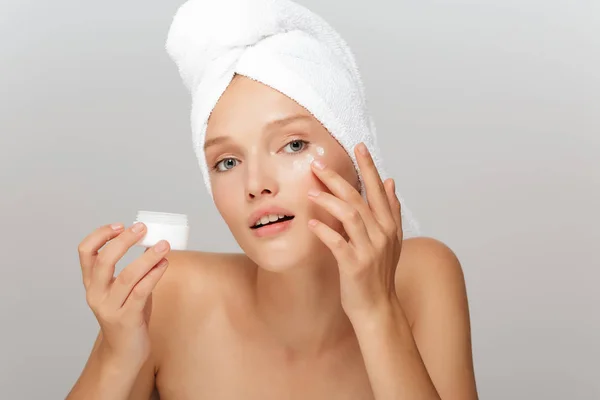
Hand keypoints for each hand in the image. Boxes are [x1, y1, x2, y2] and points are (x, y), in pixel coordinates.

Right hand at [77, 222, 170, 366]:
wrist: (124, 352)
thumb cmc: (127, 316)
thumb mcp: (123, 290)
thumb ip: (133, 270)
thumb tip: (153, 242)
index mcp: (92, 284)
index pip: (86, 252)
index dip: (101, 235)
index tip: (120, 225)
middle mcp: (96, 294)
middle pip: (104, 261)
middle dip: (123, 241)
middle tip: (142, 228)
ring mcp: (110, 308)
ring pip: (127, 276)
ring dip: (147, 257)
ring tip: (164, 245)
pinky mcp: (127, 319)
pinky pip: (141, 292)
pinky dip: (154, 275)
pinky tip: (164, 264)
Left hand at [307, 142, 402, 320]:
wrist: (378, 307)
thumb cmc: (379, 272)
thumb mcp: (391, 239)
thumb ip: (390, 209)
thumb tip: (390, 181)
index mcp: (389, 226)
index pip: (378, 190)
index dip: (369, 167)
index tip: (358, 146)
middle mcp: (382, 234)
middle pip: (359, 199)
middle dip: (338, 179)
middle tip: (319, 164)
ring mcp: (370, 250)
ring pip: (350, 216)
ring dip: (329, 201)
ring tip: (310, 191)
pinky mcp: (355, 266)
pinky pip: (338, 243)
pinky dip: (325, 231)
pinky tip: (312, 222)